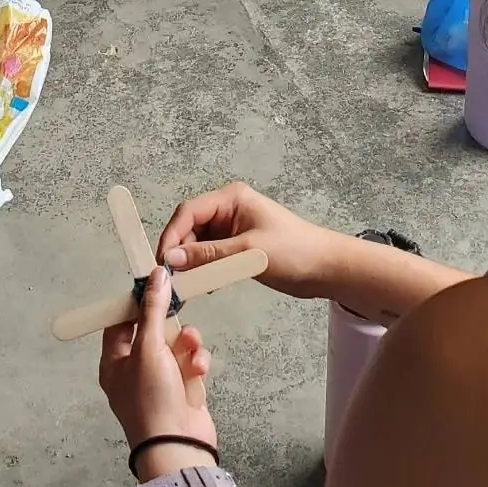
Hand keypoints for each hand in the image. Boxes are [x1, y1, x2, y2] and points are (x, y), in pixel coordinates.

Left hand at [100, 267, 216, 452]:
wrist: (178, 447)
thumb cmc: (152, 397)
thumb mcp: (148, 348)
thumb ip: (152, 309)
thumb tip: (156, 274)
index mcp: (115, 362)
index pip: (120, 322)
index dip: (136, 303)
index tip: (153, 284)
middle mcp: (135, 370)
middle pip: (152, 330)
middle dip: (170, 324)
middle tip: (179, 309)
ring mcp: (161, 380)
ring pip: (176, 344)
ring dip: (187, 343)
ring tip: (192, 348)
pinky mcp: (183, 388)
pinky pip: (190, 362)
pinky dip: (196, 363)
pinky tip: (199, 370)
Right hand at [157, 182, 344, 300]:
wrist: (326, 268)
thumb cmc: (293, 252)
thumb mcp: (248, 253)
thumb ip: (208, 255)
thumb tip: (170, 258)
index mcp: (230, 198)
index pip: (188, 212)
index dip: (171, 236)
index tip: (161, 263)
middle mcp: (227, 209)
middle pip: (190, 228)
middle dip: (179, 252)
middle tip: (171, 280)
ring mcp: (232, 228)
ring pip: (198, 244)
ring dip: (190, 264)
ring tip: (185, 287)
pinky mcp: (237, 247)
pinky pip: (211, 255)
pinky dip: (204, 269)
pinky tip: (205, 286)